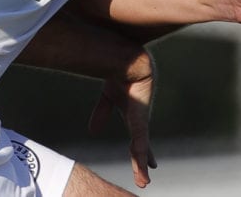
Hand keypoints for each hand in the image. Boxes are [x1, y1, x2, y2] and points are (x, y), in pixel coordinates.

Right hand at [87, 50, 157, 187]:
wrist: (127, 60)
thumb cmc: (119, 73)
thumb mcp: (108, 96)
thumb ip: (102, 113)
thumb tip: (93, 131)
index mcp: (132, 114)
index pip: (137, 138)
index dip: (140, 152)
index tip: (148, 163)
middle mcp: (138, 119)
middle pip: (140, 146)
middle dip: (142, 160)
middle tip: (145, 178)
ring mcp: (140, 120)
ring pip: (140, 148)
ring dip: (140, 165)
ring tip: (143, 181)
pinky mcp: (139, 118)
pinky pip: (139, 142)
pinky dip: (139, 156)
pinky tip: (144, 167)